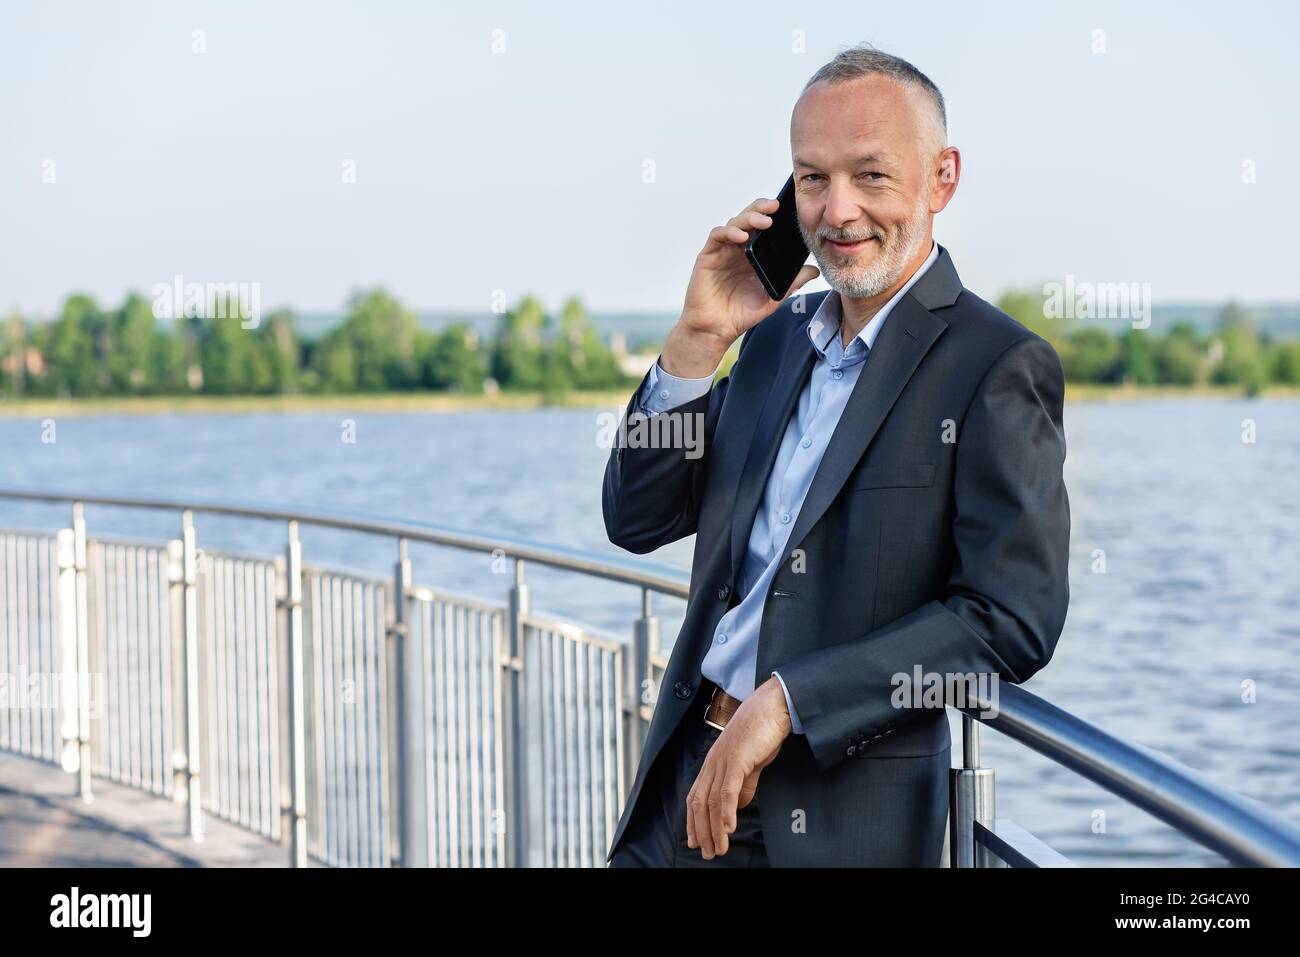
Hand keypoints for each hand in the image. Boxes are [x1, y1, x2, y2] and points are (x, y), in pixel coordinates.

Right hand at [660, 197, 819, 376]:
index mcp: (753, 254)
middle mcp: (738, 249)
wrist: (717, 330)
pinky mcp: (708, 257)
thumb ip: (792, 282)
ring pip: (734, 223)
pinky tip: (741, 237)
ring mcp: (722, 251)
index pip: (763, 226)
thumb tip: (815, 270)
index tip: (788, 209)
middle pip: (749, 218)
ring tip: (764, 222)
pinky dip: (729, 232)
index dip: (773, 215)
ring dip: (749, 218)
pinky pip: (717, 236)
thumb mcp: (774, 296)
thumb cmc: (741, 314)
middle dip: (761, 208)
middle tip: (776, 206)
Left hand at [685, 677, 791, 858]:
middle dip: (701, 831)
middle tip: (707, 852)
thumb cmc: (763, 731)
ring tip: (718, 848)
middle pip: (699, 802)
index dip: (693, 820)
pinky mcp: (737, 758)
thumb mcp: (750, 762)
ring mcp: (723, 759)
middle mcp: (713, 762)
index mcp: (714, 762)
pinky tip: (728, 828)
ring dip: (713, 828)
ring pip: (712, 800)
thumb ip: (743, 783)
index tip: (696, 841)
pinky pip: (728, 790)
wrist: (774, 706)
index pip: (696, 796)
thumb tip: (737, 804)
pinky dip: (726, 811)